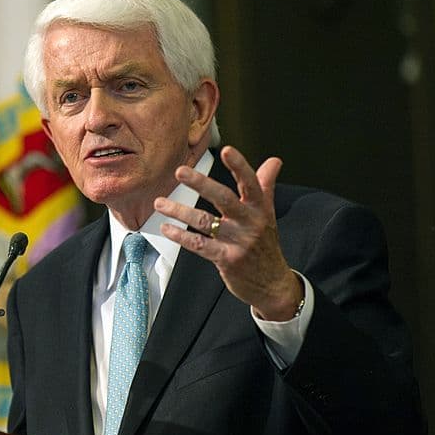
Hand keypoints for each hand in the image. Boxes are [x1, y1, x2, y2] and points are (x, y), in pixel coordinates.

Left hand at [153, 146, 300, 320]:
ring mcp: (238, 242)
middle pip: (224, 198)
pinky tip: (166, 228)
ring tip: (160, 203)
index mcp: (260, 209)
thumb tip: (274, 160)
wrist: (273, 284)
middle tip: (180, 171)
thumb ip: (266, 185)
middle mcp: (250, 223)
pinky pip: (200, 245)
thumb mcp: (269, 214)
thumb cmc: (266, 244)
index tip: (227, 150)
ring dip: (179, 211)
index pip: (251, 183)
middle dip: (201, 183)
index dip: (240, 166)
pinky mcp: (227, 259)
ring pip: (205, 222)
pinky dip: (181, 236)